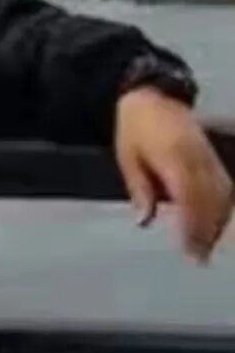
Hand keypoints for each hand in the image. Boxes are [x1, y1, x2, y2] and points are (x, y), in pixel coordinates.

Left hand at [115, 88, 234, 263]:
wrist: (151, 94)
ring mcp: (206, 154)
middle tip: (199, 257)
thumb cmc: (134, 128)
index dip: (191, 223)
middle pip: (208, 198)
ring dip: (218, 220)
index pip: (187, 195)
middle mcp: (194, 155)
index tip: (187, 248)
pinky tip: (219, 222)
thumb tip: (144, 220)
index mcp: (171, 154)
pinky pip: (224, 182)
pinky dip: (224, 204)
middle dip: (206, 229)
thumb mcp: (127, 156)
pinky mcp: (211, 154)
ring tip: (208, 246)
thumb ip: (139, 188)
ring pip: (221, 192)